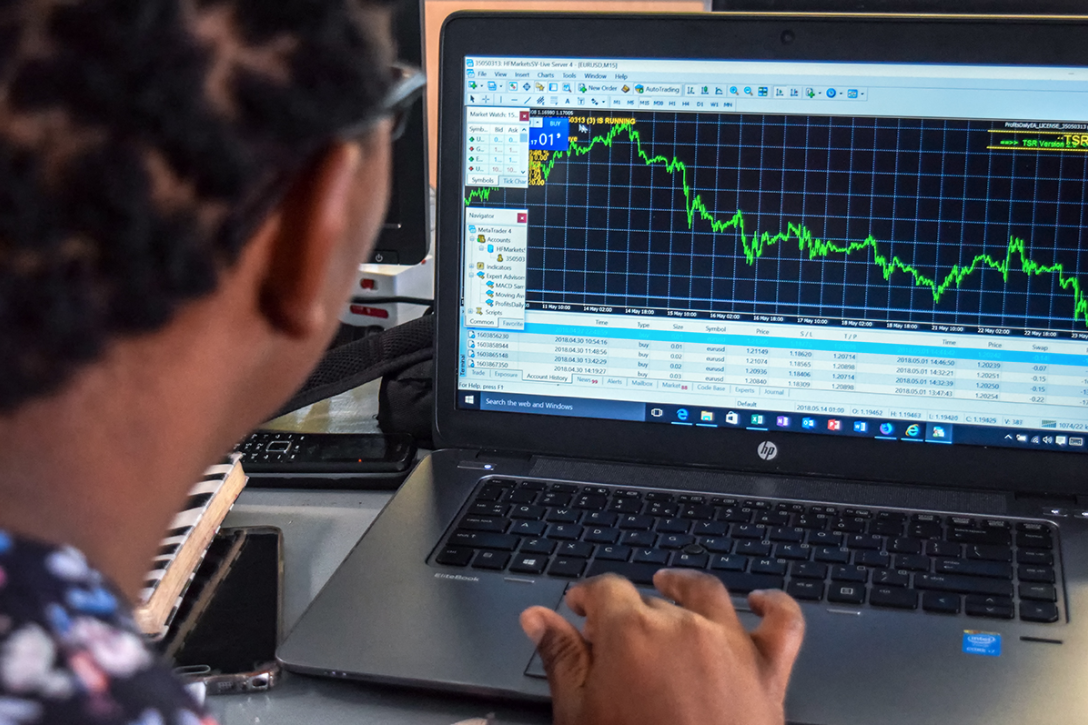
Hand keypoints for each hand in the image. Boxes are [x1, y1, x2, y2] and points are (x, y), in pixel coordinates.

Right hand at [520, 570, 804, 724]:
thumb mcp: (580, 714)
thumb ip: (561, 659)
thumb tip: (539, 619)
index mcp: (632, 633)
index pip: (604, 589)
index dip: (586, 596)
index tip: (579, 608)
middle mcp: (683, 627)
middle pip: (650, 598)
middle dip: (628, 612)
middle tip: (613, 640)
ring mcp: (729, 645)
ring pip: (707, 594)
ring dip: (684, 586)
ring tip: (670, 585)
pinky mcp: (767, 670)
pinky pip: (782, 621)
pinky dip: (774, 604)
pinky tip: (760, 601)